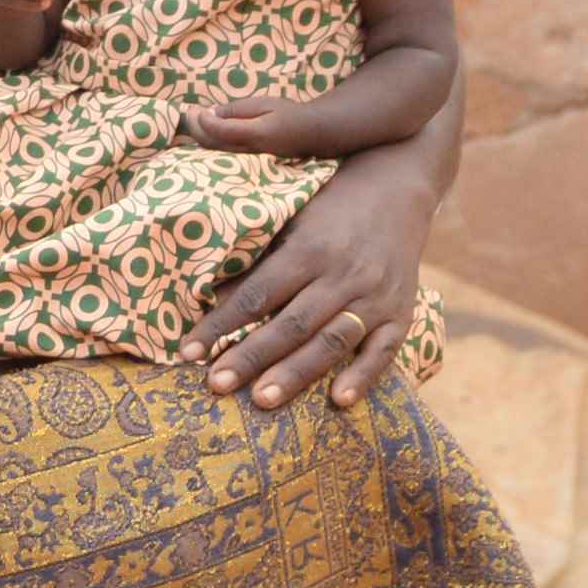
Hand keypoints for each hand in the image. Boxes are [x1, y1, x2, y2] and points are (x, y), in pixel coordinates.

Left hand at [177, 93, 326, 156]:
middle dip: (196, 128)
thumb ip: (238, 110)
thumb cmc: (288, 114)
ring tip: (193, 118)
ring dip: (200, 136)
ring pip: (215, 152)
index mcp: (256, 134)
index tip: (196, 109)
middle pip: (213, 144)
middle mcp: (250, 151)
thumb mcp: (264, 104)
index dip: (204, 121)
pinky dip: (209, 143)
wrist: (311, 133)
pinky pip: (222, 154)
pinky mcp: (248, 161)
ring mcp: (248, 159)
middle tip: (189, 111)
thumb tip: (211, 113)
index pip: (221, 131)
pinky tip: (203, 131)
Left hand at [203, 160, 431, 411]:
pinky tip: (340, 402)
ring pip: (333, 341)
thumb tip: (207, 298)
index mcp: (309, 249)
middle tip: (216, 386)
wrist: (398, 185)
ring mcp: (376, 296)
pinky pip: (384, 350)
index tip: (186, 352)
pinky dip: (364, 376)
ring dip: (297, 373)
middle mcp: (343, 275)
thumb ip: (257, 260)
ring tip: (263, 400)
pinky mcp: (401, 312)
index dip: (220, 325)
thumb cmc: (329, 206)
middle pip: (292, 323)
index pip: (256, 295)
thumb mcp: (289, 221)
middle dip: (252, 357)